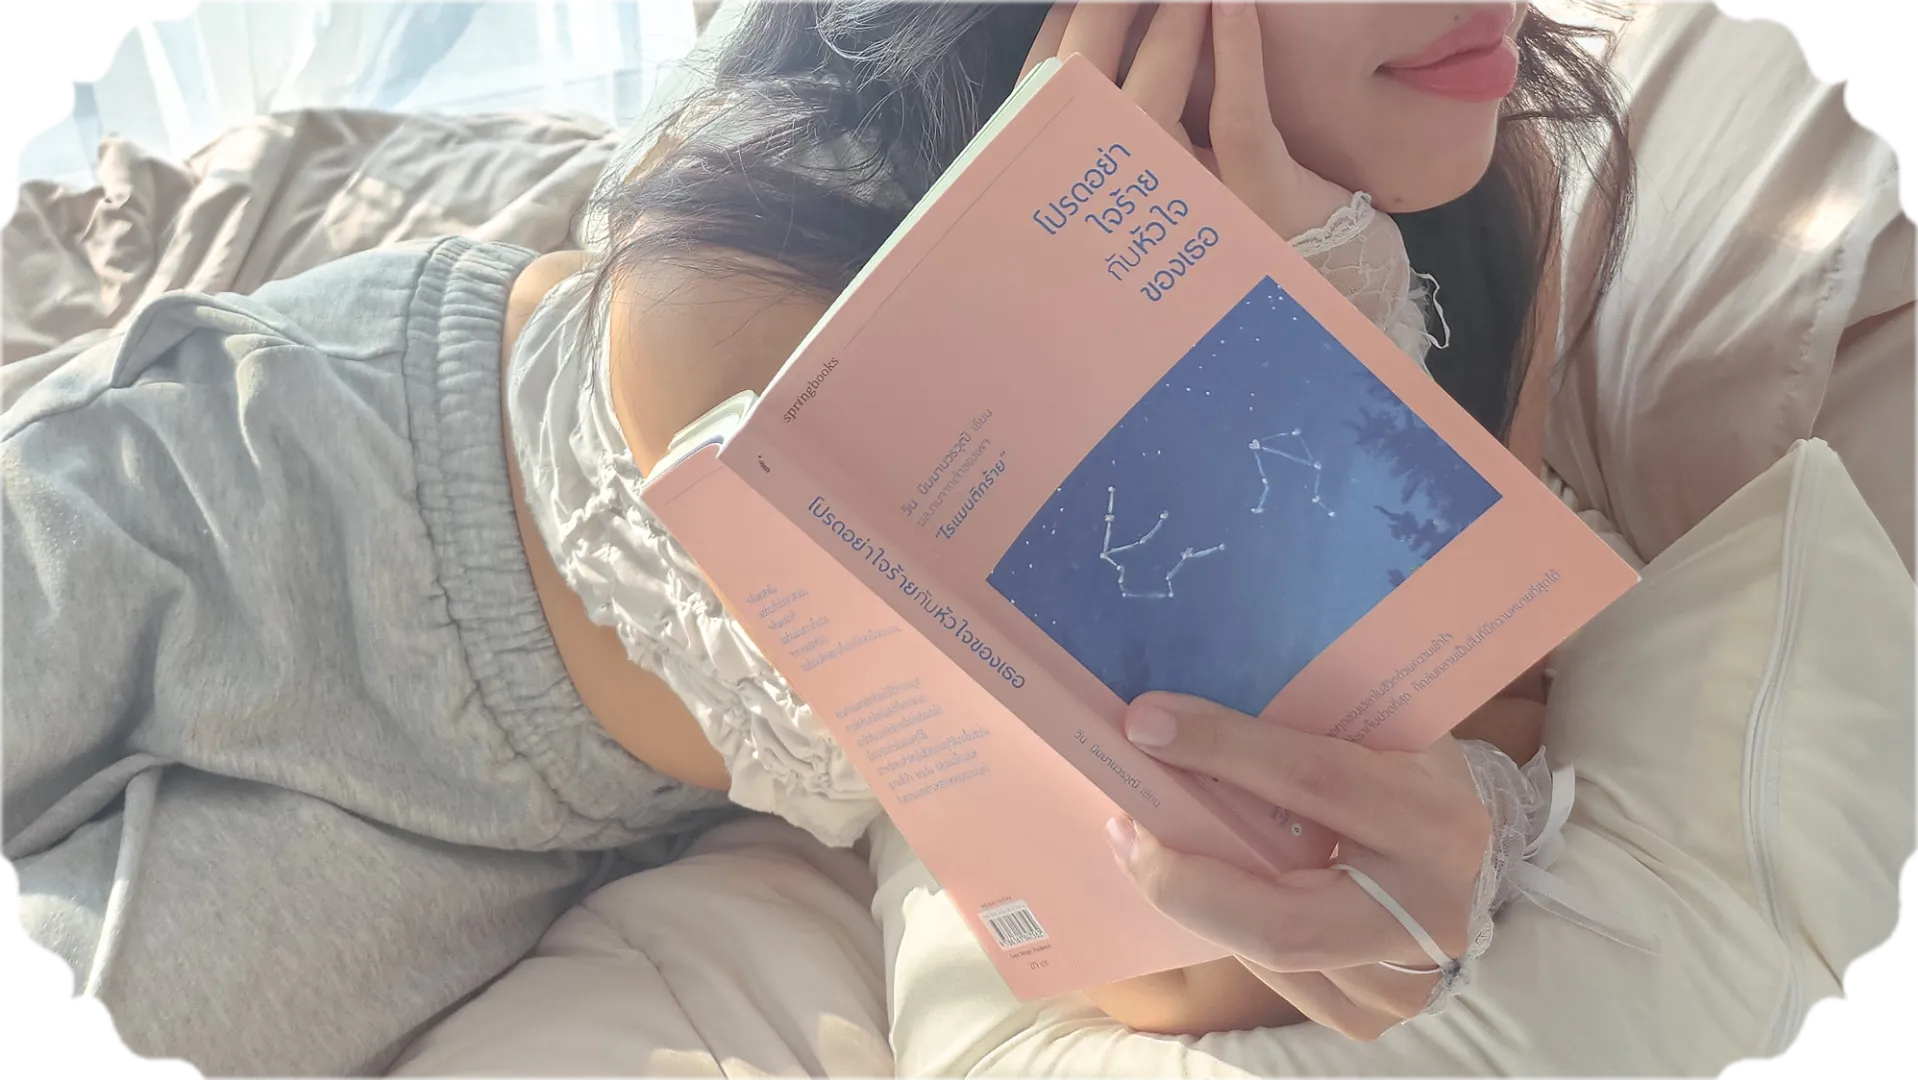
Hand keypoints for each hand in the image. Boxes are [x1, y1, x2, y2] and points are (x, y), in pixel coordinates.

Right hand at [1022, 0, 1354, 240]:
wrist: (1308, 270)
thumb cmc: (1218, 211)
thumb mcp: (1155, 174)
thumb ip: (1116, 126)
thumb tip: (1084, 55)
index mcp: (1091, 196)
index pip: (1049, 104)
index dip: (1055, 40)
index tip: (1070, 3)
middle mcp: (1127, 206)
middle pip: (1087, 98)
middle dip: (1097, 19)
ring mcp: (1189, 201)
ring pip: (1153, 101)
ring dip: (1163, 25)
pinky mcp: (1256, 192)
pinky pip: (1238, 112)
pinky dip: (1235, 47)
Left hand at [1104, 691, 1493, 1040]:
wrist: (1476, 854)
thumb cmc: (1412, 775)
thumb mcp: (1380, 731)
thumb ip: (1302, 724)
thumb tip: (1184, 708)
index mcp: (1433, 818)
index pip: (1312, 782)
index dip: (1221, 751)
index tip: (1146, 725)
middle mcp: (1427, 911)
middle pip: (1279, 921)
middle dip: (1183, 880)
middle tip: (1126, 832)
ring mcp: (1403, 977)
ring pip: (1267, 954)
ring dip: (1194, 903)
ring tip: (1147, 850)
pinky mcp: (1370, 1012)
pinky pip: (1275, 981)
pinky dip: (1227, 933)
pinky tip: (1202, 894)